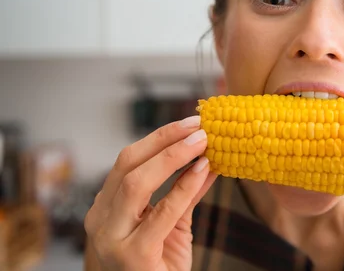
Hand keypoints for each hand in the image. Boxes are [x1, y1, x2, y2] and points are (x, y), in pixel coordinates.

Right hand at [84, 115, 216, 270]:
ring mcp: (112, 239)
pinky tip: (203, 170)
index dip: (159, 138)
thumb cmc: (161, 264)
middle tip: (199, 128)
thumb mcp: (173, 222)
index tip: (190, 123)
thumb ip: (186, 191)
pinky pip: (160, 214)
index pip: (127, 161)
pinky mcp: (132, 256)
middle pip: (128, 165)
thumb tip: (208, 158)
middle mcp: (101, 221)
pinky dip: (183, 188)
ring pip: (136, 184)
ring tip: (203, 144)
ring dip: (173, 157)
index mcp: (106, 208)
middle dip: (165, 141)